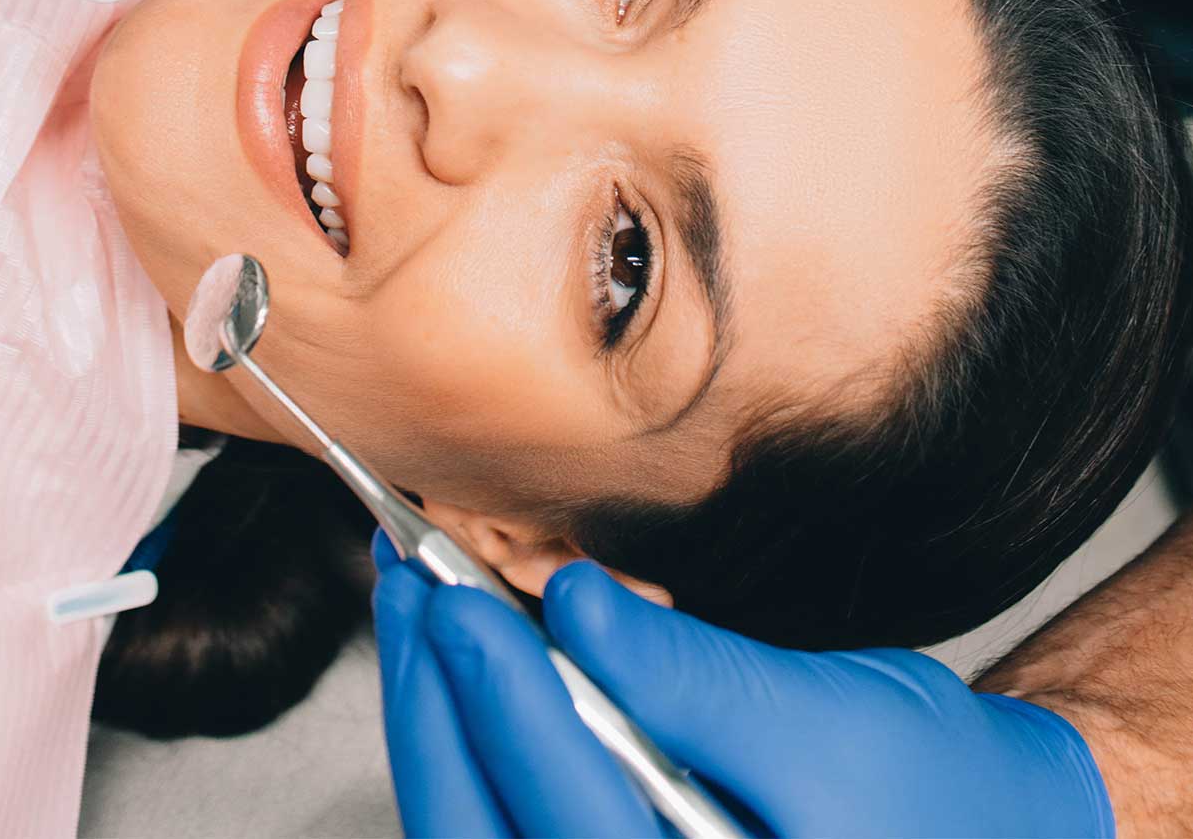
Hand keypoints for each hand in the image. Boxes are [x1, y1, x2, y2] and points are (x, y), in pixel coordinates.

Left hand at [372, 539, 1114, 838]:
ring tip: (415, 601)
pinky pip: (505, 829)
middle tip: (408, 577)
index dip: (505, 701)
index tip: (456, 597)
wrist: (982, 832)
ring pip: (480, 836)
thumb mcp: (831, 715)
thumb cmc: (931, 783)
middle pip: (494, 836)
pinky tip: (456, 664)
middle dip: (437, 704)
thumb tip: (572, 604)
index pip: (575, 816)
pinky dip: (468, 744)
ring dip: (436, 717)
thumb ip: (691, 675)